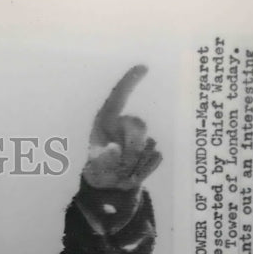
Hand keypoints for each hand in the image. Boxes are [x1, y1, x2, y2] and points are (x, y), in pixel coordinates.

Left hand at [83, 65, 161, 189]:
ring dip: (136, 162)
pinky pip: (155, 157)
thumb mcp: (97, 169)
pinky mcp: (151, 148)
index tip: (143, 67)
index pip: (118, 97)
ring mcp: (139, 135)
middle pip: (139, 126)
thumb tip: (114, 148)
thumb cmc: (100, 171)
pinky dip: (145, 169)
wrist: (110, 186)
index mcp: (105, 122)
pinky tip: (134, 172)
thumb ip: (103, 159)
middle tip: (121, 166)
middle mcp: (123, 124)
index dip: (130, 81)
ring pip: (149, 144)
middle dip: (132, 147)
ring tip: (124, 170)